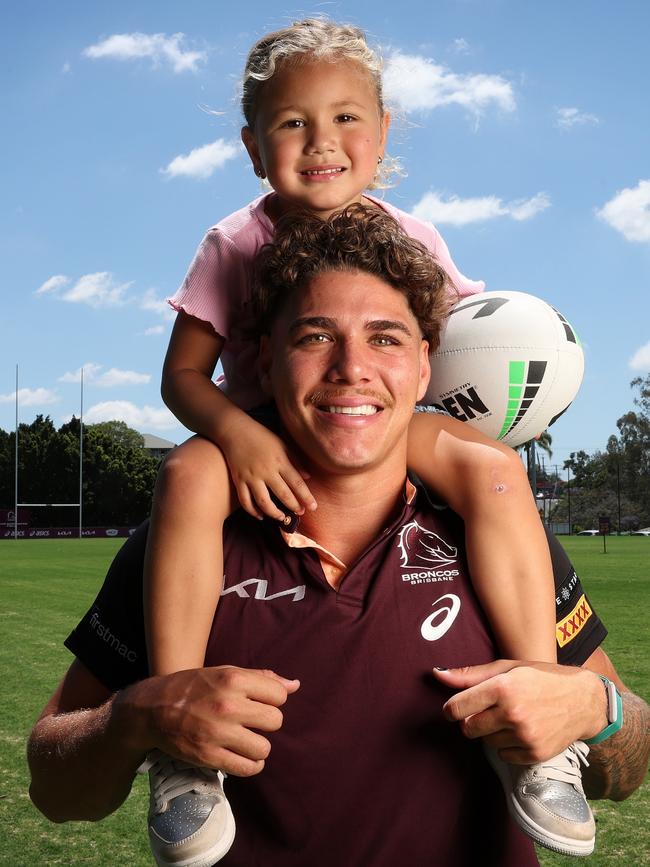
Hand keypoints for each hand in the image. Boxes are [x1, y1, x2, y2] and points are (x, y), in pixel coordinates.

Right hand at [116, 665, 299, 775]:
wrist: (152, 708)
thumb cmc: (194, 687)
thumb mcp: (225, 672)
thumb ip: (261, 678)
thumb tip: (294, 685)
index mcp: (233, 679)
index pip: (279, 695)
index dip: (273, 700)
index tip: (260, 702)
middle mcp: (228, 705)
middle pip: (276, 721)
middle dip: (267, 723)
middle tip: (253, 722)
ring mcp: (218, 732)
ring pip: (264, 748)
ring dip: (259, 747)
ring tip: (248, 741)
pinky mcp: (209, 756)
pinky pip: (247, 768)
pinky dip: (251, 765)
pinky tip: (244, 757)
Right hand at [220, 415, 316, 520]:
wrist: (234, 430)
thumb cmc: (261, 436)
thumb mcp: (282, 444)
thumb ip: (295, 460)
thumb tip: (308, 477)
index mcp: (279, 460)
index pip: (297, 483)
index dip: (306, 496)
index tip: (313, 507)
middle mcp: (266, 470)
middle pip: (283, 494)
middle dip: (294, 506)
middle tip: (300, 513)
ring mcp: (251, 477)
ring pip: (264, 502)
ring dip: (274, 513)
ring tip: (282, 518)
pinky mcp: (239, 480)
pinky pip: (245, 501)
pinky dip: (252, 511)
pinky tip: (261, 516)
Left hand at [433, 660, 606, 763]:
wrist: (584, 700)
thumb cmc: (542, 678)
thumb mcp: (507, 668)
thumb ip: (469, 675)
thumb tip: (436, 673)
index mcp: (502, 688)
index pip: (456, 708)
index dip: (452, 709)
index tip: (458, 707)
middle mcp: (512, 713)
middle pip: (468, 728)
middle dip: (473, 720)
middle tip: (490, 710)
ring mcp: (524, 736)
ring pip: (486, 742)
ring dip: (492, 732)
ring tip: (512, 717)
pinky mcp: (534, 754)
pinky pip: (503, 755)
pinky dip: (507, 746)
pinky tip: (522, 730)